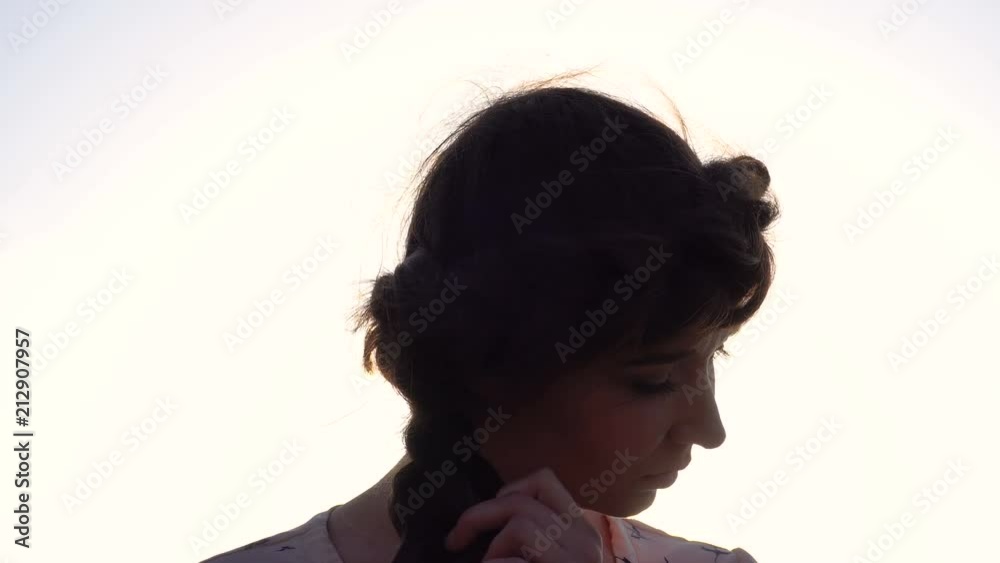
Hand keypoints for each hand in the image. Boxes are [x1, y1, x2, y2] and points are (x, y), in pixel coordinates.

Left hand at [444, 467, 603, 562]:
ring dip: (493, 547)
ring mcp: (577, 557)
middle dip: (479, 516)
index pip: (545, 481)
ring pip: (521, 523)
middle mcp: (584, 539)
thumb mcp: (552, 551)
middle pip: (522, 501)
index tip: (491, 511)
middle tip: (454, 540)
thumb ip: (534, 534)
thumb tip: (485, 520)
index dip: (511, 488)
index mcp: (581, 529)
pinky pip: (514, 560)